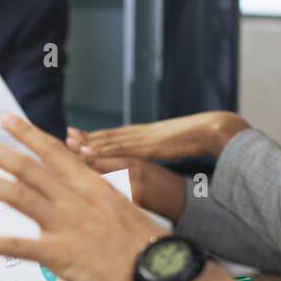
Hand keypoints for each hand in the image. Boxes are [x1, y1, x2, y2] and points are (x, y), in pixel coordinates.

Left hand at [0, 115, 169, 280]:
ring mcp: (63, 224)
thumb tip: (75, 188)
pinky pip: (13, 246)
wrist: (158, 269)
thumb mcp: (118, 206)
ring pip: (14, 194)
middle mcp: (72, 198)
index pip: (52, 151)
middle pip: (24, 166)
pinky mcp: (57, 253)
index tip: (5, 118)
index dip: (26, 134)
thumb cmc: (141, 243)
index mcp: (88, 184)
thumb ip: (92, 195)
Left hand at [82, 111, 249, 160]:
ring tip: (70, 143)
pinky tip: (88, 152)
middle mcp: (142, 132)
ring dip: (89, 142)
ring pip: (110, 140)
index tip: (84, 137)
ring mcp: (143, 137)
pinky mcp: (147, 145)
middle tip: (67, 136)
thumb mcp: (178, 144)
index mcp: (149, 132)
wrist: (213, 128)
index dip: (101, 137)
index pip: (119, 134)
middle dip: (88, 137)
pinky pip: (119, 149)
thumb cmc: (200, 137)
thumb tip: (162, 152)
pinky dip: (101, 150)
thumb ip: (166, 148)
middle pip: (110, 135)